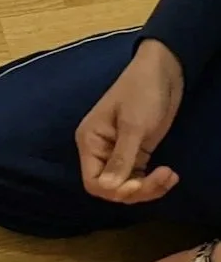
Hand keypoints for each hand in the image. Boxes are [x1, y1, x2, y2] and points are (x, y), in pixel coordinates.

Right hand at [75, 40, 182, 204]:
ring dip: (149, 187)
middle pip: (112, 188)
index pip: (93, 181)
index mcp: (91, 142)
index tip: (139, 183)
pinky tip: (169, 175)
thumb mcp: (134, 126)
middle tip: (164, 177)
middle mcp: (101, 151)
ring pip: (127, 186)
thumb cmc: (142, 92)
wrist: (163, 71)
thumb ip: (121, 159)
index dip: (114, 190)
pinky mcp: (137, 153)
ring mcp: (119, 153)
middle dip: (137, 190)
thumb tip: (106, 188)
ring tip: (171, 176)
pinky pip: (139, 178)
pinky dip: (153, 181)